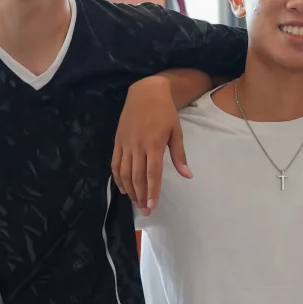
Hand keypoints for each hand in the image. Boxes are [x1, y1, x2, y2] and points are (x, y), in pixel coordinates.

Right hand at [113, 77, 187, 212]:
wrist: (146, 92)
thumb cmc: (165, 112)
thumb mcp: (176, 131)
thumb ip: (179, 155)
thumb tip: (187, 175)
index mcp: (154, 144)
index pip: (152, 173)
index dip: (152, 191)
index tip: (152, 206)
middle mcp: (137, 146)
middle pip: (137, 176)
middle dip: (141, 196)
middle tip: (145, 211)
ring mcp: (125, 144)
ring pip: (124, 172)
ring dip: (129, 190)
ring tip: (136, 202)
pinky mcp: (117, 141)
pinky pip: (115, 163)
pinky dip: (117, 178)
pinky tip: (122, 188)